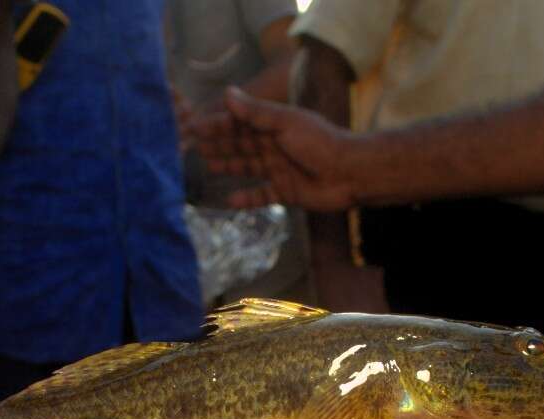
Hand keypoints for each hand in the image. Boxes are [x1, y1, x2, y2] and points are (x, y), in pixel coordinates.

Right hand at [190, 87, 357, 211]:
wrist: (349, 173)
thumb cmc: (320, 143)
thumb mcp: (285, 122)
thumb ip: (256, 111)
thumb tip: (227, 92)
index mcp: (276, 125)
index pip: (241, 122)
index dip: (218, 124)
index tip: (195, 125)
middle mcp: (276, 146)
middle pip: (242, 144)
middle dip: (220, 144)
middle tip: (194, 147)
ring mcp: (281, 169)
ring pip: (249, 167)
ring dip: (229, 166)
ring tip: (208, 167)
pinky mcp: (287, 192)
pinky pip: (262, 195)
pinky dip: (248, 198)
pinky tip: (230, 200)